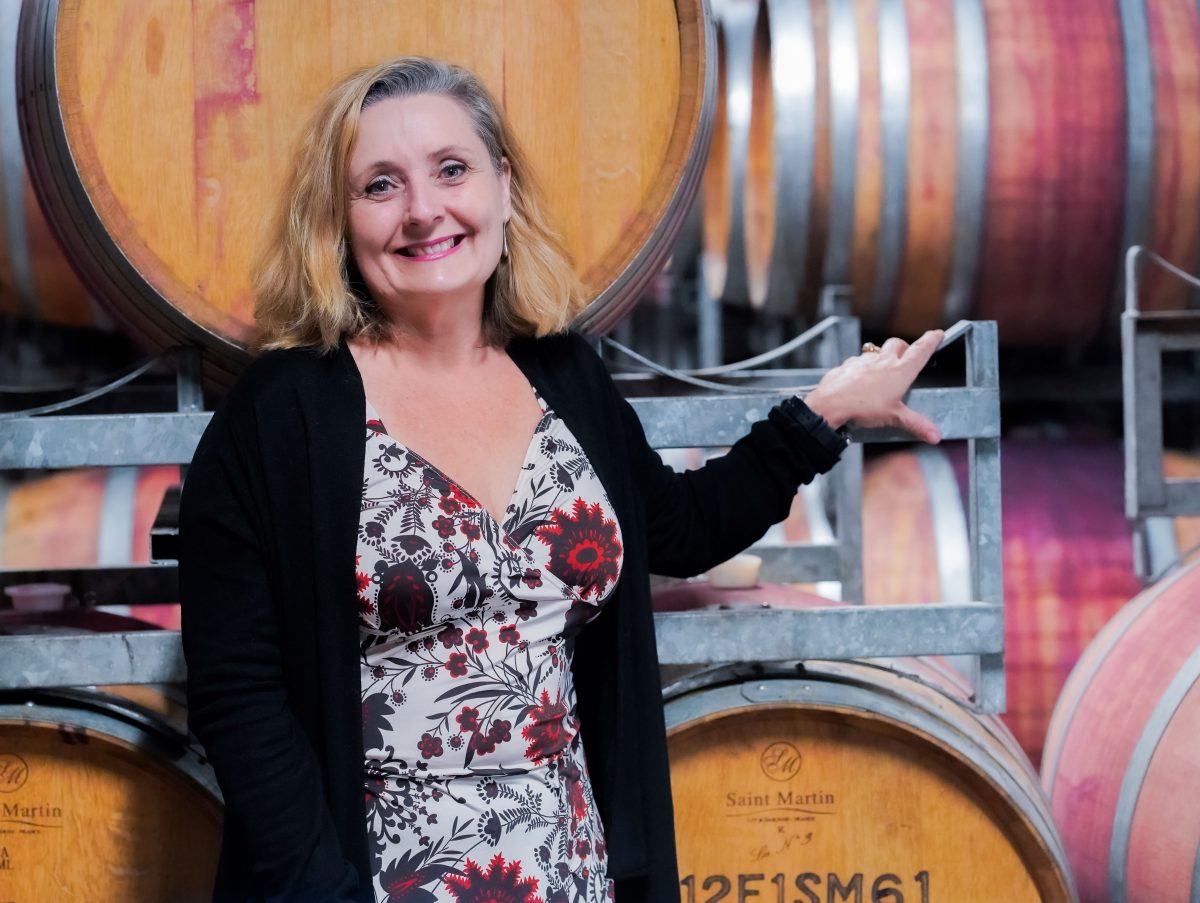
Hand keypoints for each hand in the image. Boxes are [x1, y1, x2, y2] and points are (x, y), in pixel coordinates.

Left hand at [804, 330, 943, 443]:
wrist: (831, 404)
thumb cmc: (863, 407)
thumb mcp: (894, 417)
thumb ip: (916, 424)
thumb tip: (934, 434)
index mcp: (900, 370)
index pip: (921, 350)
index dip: (931, 340)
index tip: (937, 333)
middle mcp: (883, 360)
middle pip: (898, 343)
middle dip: (905, 347)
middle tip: (907, 356)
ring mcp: (864, 360)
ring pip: (877, 350)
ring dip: (882, 355)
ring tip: (882, 369)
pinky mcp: (848, 365)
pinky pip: (858, 361)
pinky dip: (862, 366)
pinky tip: (860, 378)